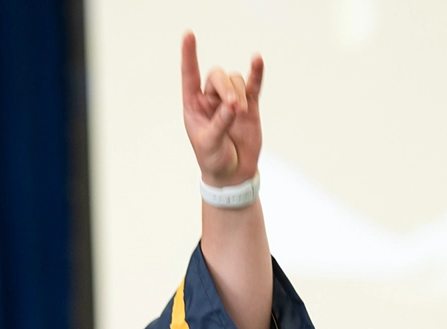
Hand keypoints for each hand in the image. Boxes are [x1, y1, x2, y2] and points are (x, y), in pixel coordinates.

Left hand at [181, 31, 263, 187]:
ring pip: (235, 80)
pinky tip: (257, 60)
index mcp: (194, 106)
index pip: (189, 76)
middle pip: (218, 77)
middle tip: (233, 107)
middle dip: (226, 88)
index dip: (189, 56)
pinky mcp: (250, 106)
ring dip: (239, 92)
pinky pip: (253, 85)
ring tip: (240, 112)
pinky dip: (256, 73)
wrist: (233, 175)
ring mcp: (231, 101)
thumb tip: (232, 105)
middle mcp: (211, 99)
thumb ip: (220, 124)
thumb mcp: (210, 145)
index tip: (189, 35)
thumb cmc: (214, 160)